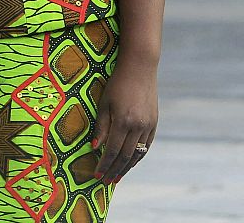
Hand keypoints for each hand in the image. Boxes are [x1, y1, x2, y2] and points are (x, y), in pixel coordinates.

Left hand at [91, 60, 157, 184]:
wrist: (140, 68)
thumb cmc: (117, 83)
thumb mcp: (104, 102)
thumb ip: (101, 126)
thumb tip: (95, 147)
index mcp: (123, 122)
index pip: (112, 150)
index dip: (104, 164)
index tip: (97, 175)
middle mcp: (138, 127)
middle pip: (125, 156)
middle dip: (114, 170)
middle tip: (106, 181)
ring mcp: (148, 126)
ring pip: (137, 154)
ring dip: (127, 167)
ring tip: (117, 176)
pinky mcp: (154, 123)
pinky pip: (146, 145)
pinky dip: (138, 156)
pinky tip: (131, 162)